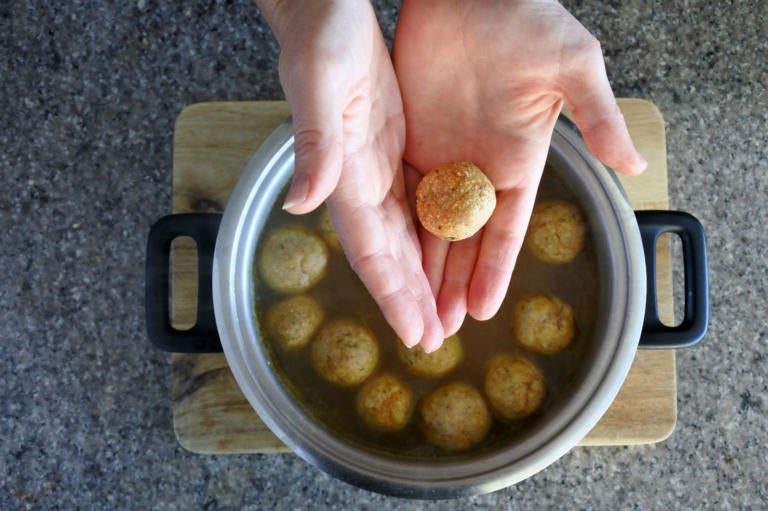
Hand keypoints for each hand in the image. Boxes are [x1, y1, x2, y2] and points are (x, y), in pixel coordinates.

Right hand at [256, 0, 443, 349]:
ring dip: (421, 274)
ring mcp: (379, 165)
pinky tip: (444, 253)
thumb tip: (302, 203)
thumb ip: (315, 143)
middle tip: (434, 340)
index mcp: (345, 173)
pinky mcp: (394, 147)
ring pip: (404, 233)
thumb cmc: (320, 36)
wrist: (327, 6)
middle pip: (389, 253)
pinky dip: (429, 233)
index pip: (370, 249)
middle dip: (410, 298)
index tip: (413, 332)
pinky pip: (416, 201)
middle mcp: (361, 179)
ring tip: (442, 312)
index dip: (391, 294)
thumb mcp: (321, 82)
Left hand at [393, 0, 646, 335]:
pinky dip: (395, 226)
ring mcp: (443, 157)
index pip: (506, 229)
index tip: (481, 308)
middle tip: (439, 329)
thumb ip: (598, 116)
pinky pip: (400, 192)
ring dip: (421, 266)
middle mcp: (480, 169)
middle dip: (452, 283)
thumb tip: (636, 164)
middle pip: (464, 239)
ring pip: (428, 225)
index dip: (494, 268)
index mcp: (519, 161)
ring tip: (412, 308)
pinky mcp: (410, 140)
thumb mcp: (573, 66)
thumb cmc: (527, 19)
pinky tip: (387, 258)